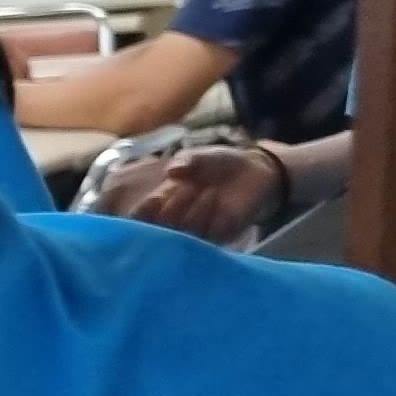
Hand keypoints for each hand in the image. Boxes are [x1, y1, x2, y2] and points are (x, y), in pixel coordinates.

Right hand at [119, 145, 283, 245]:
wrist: (254, 170)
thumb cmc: (219, 163)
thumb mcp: (200, 156)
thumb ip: (187, 161)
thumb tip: (172, 171)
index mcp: (162, 202)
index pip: (140, 217)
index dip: (143, 213)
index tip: (155, 198)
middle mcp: (175, 220)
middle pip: (160, 230)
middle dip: (173, 209)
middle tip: (189, 187)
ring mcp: (196, 231)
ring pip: (184, 236)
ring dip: (194, 214)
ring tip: (209, 191)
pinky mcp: (219, 237)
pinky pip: (209, 239)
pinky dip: (213, 222)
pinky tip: (221, 206)